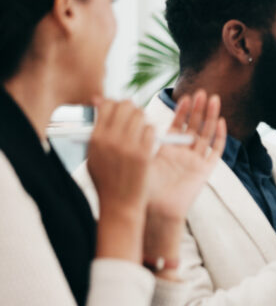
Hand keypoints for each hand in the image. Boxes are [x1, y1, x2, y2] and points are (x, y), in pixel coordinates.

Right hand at [88, 98, 154, 261]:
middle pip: (126, 106)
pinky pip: (151, 130)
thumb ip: (97, 129)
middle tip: (134, 118)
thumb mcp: (94, 155)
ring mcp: (128, 146)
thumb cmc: (106, 180)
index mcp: (95, 138)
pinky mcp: (144, 154)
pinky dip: (150, 132)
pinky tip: (147, 141)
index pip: (108, 105)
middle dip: (131, 109)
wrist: (119, 205)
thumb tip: (98, 101)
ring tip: (140, 130)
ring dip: (142, 119)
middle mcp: (110, 140)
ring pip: (140, 115)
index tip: (120, 111)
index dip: (116, 104)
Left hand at [146, 90, 226, 218]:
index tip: (185, 97)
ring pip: (206, 134)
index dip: (182, 111)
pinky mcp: (205, 170)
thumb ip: (138, 140)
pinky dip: (219, 137)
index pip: (178, 125)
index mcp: (168, 150)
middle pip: (195, 126)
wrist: (155, 210)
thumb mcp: (139, 159)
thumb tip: (129, 120)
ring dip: (210, 117)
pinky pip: (215, 151)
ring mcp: (196, 161)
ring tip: (213, 99)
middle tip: (202, 92)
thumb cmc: (144, 189)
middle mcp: (184, 153)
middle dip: (199, 109)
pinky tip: (220, 122)